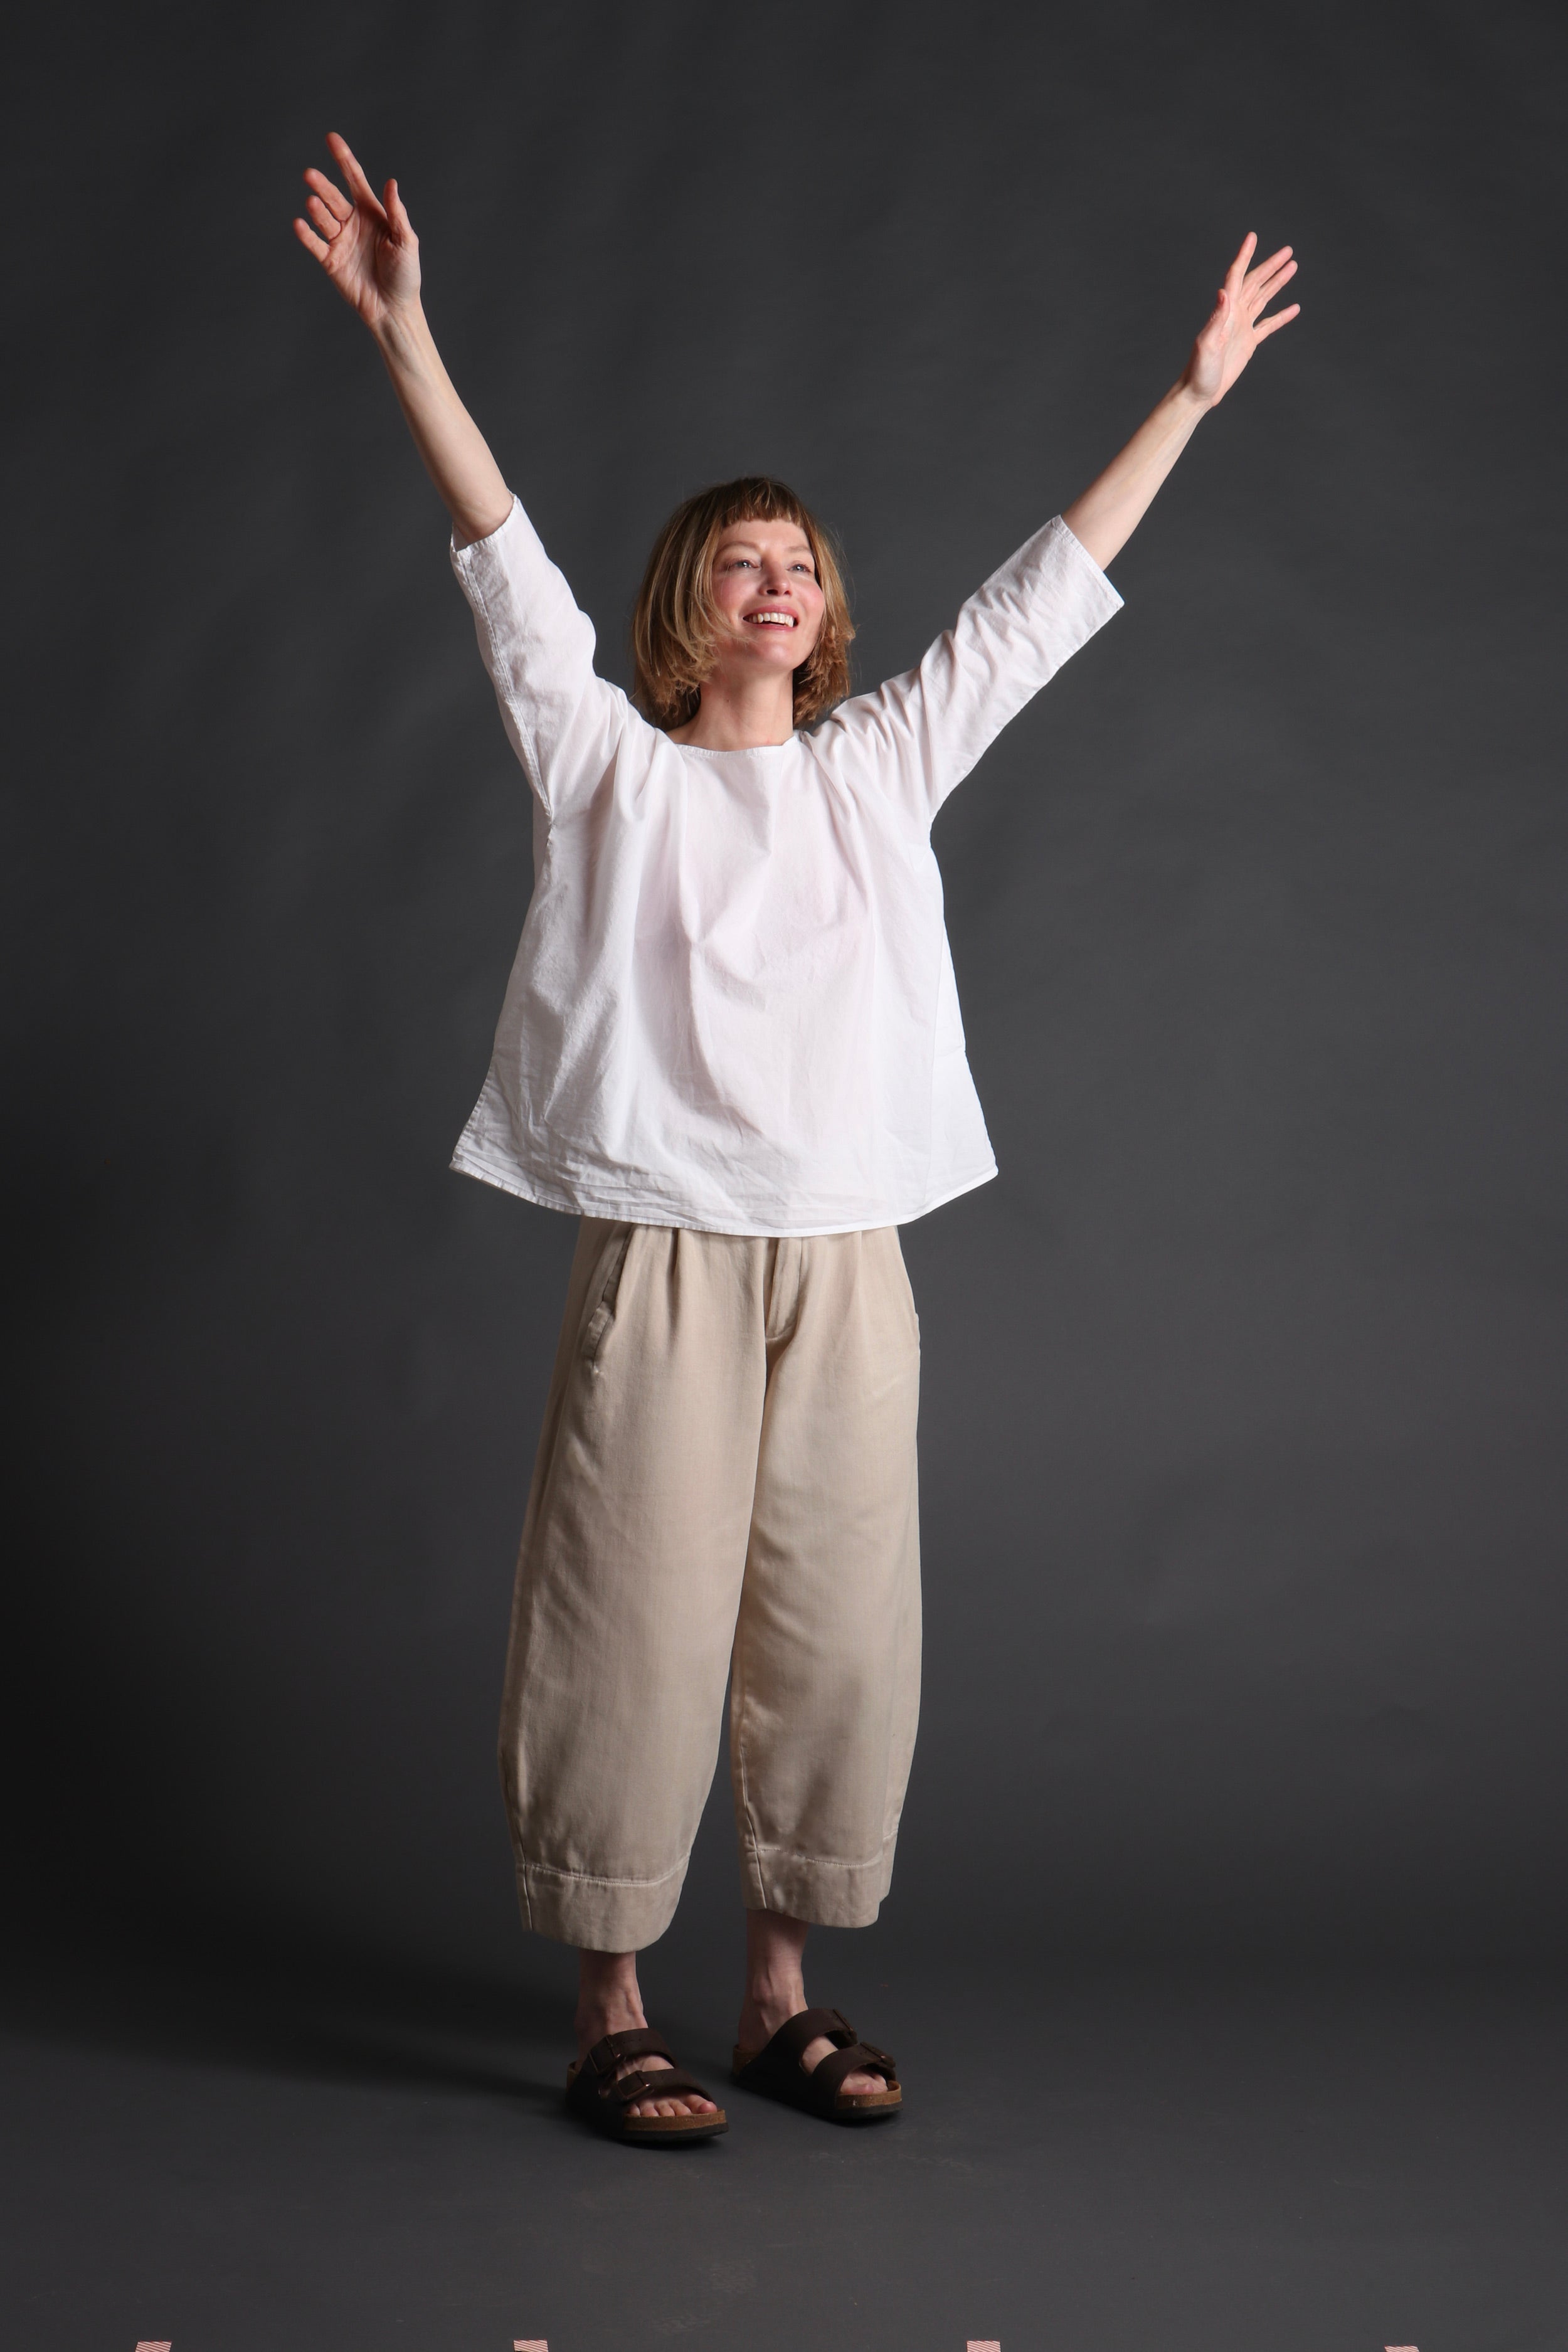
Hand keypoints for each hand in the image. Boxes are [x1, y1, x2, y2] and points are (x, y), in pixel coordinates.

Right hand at [292, 133, 419, 330]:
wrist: (394, 310)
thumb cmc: (405, 276)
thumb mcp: (407, 242)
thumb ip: (397, 214)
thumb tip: (391, 183)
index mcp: (372, 213)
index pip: (354, 180)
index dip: (344, 159)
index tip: (331, 138)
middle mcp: (353, 223)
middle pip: (334, 197)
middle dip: (322, 185)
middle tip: (310, 175)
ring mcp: (340, 241)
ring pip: (323, 218)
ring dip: (317, 209)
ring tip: (313, 202)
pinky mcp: (330, 261)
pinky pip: (315, 244)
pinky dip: (306, 234)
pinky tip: (300, 224)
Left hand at [1183, 233, 1299, 408]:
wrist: (1198, 393)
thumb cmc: (1198, 372)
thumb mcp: (1207, 344)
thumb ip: (1216, 318)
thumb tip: (1223, 292)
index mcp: (1225, 311)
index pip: (1236, 276)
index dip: (1245, 256)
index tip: (1252, 237)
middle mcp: (1234, 314)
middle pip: (1255, 282)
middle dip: (1270, 266)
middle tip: (1288, 251)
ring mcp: (1242, 327)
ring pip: (1263, 297)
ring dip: (1277, 282)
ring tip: (1293, 267)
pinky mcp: (1248, 342)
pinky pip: (1269, 324)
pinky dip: (1281, 316)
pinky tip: (1294, 308)